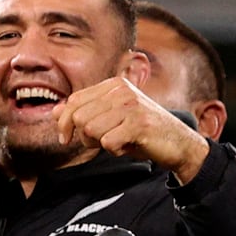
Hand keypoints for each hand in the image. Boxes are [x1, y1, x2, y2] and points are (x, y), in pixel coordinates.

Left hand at [56, 75, 209, 182]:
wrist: (181, 143)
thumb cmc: (144, 131)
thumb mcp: (113, 117)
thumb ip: (86, 112)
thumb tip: (55, 113)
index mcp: (115, 84)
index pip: (74, 100)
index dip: (64, 121)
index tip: (65, 138)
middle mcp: (122, 91)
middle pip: (79, 117)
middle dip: (85, 136)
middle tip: (103, 142)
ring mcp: (132, 106)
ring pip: (91, 130)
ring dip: (101, 144)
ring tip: (119, 142)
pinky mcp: (139, 125)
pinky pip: (108, 143)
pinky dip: (115, 151)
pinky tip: (129, 146)